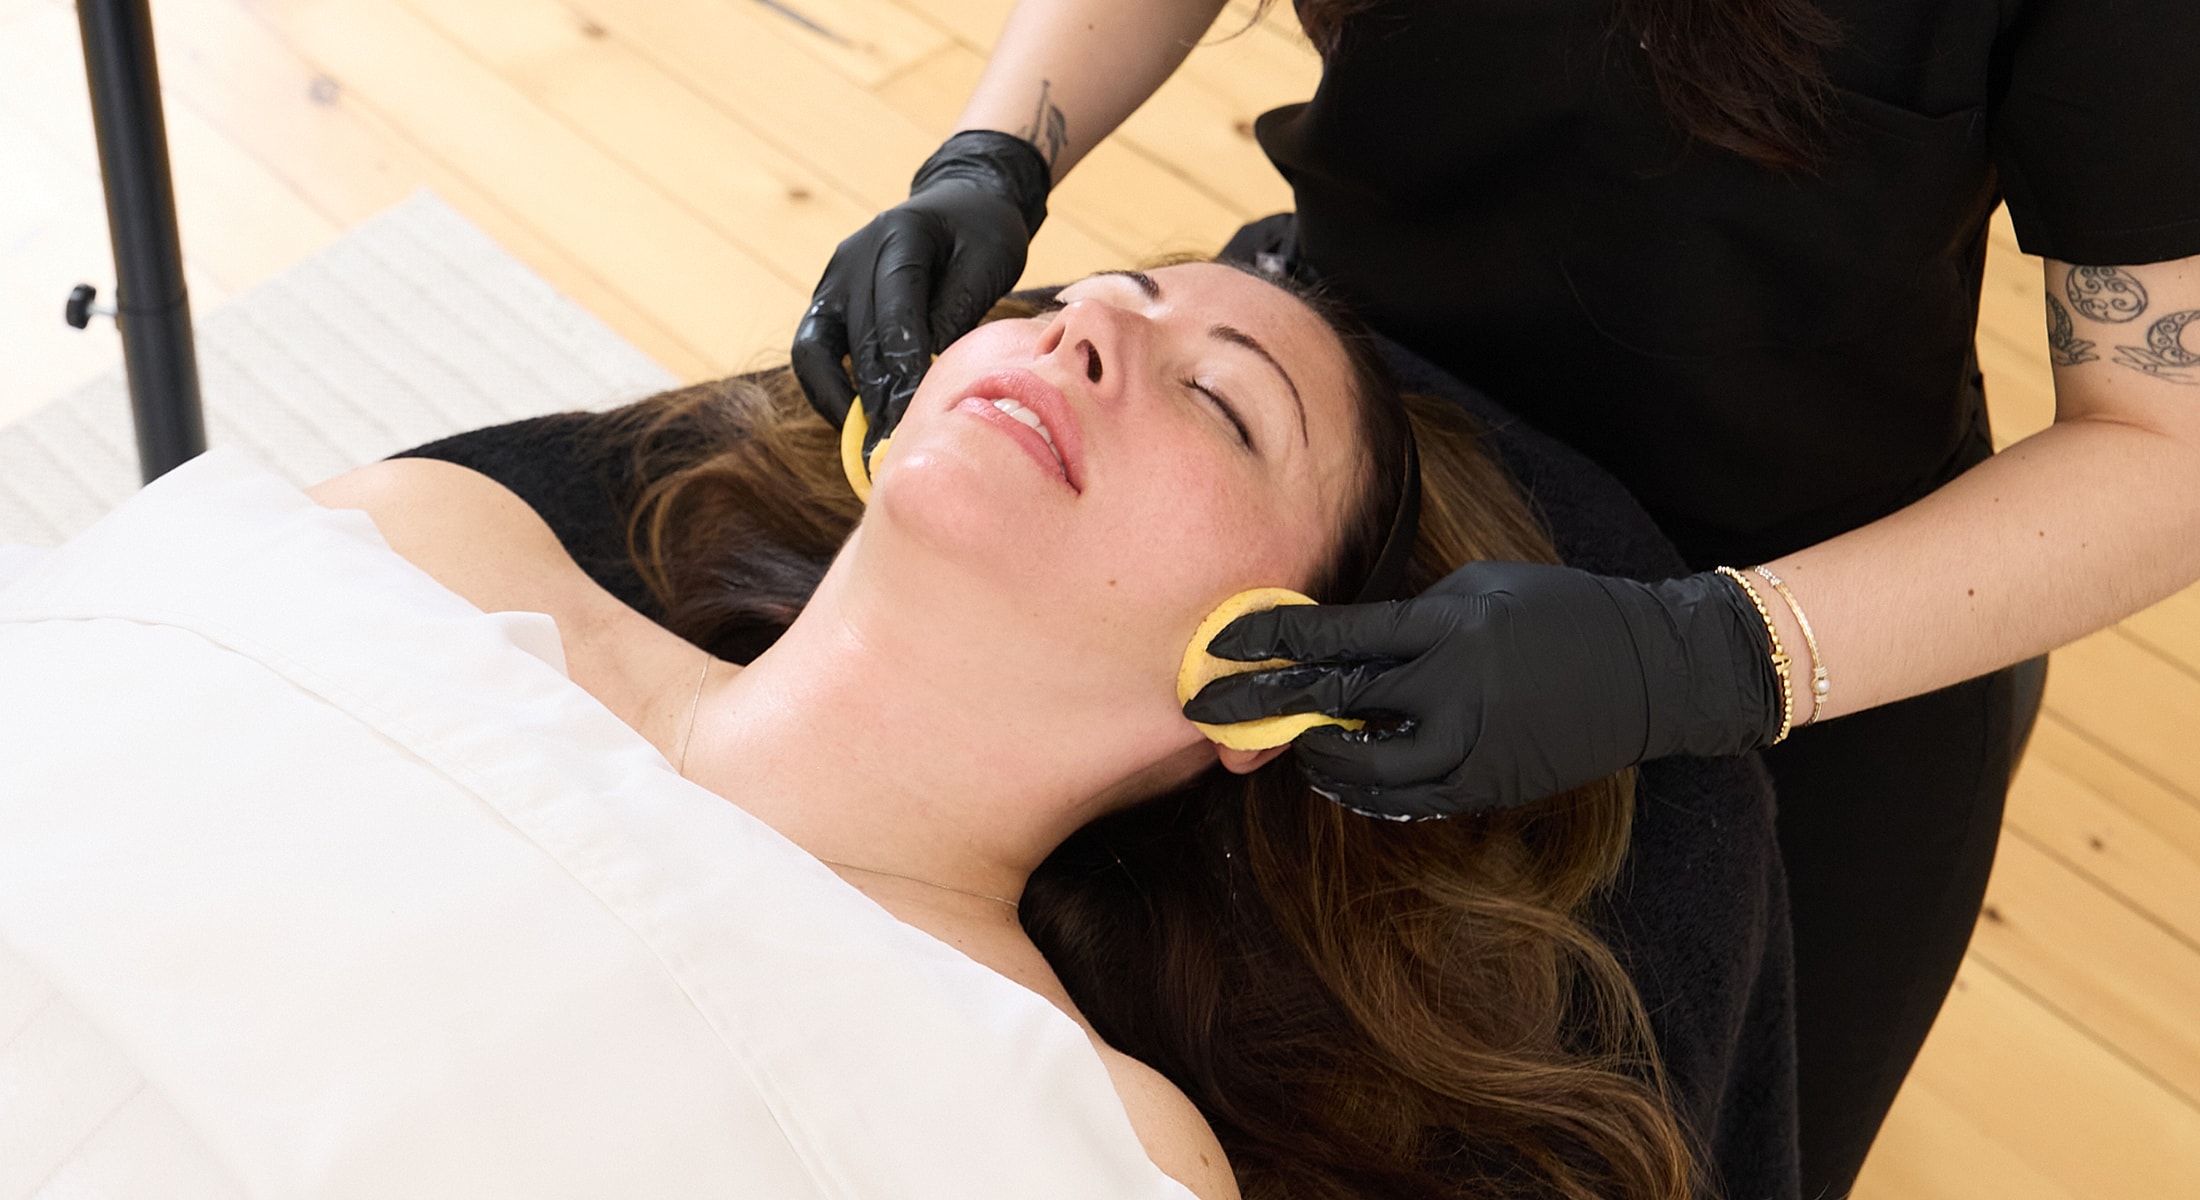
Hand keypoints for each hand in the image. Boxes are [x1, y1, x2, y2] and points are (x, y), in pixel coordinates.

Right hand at [792, 131, 1051, 447]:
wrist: (958, 201)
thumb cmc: (982, 233)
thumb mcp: (988, 261)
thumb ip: (957, 309)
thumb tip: (928, 374)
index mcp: (900, 235)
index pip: (895, 307)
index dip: (902, 362)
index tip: (913, 409)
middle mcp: (853, 257)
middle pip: (858, 337)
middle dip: (878, 396)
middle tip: (896, 445)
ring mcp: (832, 280)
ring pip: (815, 351)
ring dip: (840, 401)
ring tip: (867, 442)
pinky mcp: (825, 303)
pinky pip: (812, 354)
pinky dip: (829, 391)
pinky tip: (855, 423)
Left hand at [1181, 562, 1782, 817]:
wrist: (1650, 669)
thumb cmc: (1557, 611)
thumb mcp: (1478, 589)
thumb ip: (1407, 617)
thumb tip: (1338, 640)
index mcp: (1448, 628)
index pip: (1337, 636)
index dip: (1271, 641)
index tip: (1220, 644)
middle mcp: (1455, 688)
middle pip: (1336, 703)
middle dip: (1264, 708)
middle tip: (1208, 711)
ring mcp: (1474, 744)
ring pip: (1366, 768)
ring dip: (1318, 757)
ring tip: (1295, 745)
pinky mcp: (1491, 783)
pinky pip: (1409, 798)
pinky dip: (1367, 789)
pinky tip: (1344, 777)